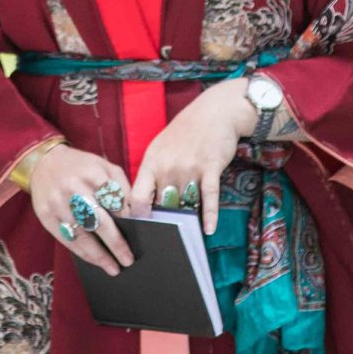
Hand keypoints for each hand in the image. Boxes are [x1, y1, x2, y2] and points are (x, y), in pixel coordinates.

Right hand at [29, 144, 134, 276]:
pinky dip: (82, 252)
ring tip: (113, 267)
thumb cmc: (81, 167)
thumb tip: (135, 215)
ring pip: (81, 235)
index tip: (139, 235)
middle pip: (98, 221)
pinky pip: (67, 239)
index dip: (127, 220)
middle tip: (127, 260)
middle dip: (115, 244)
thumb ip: (121, 187)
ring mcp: (57, 203)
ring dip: (98, 255)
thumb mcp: (104, 166)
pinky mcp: (46, 216)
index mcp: (92, 173)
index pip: (114, 201)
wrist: (44, 163)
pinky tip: (94, 260)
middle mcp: (73, 188)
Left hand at [131, 79, 254, 235]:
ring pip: (184, 204)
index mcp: (152, 162)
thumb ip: (153, 174)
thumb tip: (146, 203)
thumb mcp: (161, 148)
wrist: (215, 111)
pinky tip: (208, 229)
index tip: (138, 230)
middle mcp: (168, 166)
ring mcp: (189, 168)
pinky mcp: (210, 168)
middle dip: (163, 223)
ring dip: (186, 221)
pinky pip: (208, 197)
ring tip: (185, 239)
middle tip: (162, 242)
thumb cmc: (186, 132)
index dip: (137, 216)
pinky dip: (209, 215)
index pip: (137, 196)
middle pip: (162, 205)